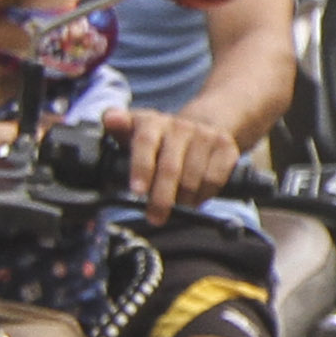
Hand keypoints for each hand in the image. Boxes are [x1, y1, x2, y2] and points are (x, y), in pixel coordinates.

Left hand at [104, 106, 246, 218]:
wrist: (203, 125)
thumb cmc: (161, 139)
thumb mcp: (135, 131)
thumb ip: (118, 128)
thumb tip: (110, 119)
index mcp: (152, 122)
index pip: (145, 143)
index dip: (141, 168)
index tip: (137, 191)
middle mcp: (179, 125)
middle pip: (170, 167)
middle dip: (161, 198)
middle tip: (155, 218)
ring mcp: (204, 135)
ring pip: (193, 178)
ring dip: (183, 200)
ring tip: (176, 207)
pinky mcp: (225, 146)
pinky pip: (214, 179)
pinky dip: (204, 195)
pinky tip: (195, 199)